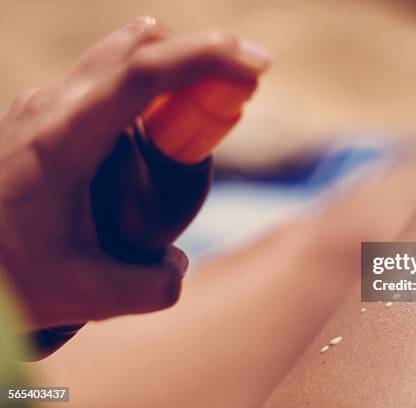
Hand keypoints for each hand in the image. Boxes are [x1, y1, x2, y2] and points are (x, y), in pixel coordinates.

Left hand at [0, 16, 270, 329]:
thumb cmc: (6, 275)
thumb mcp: (85, 295)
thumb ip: (152, 287)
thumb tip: (177, 264)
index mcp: (64, 140)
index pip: (144, 73)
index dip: (206, 57)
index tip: (256, 65)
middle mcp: (53, 106)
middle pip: (138, 46)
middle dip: (199, 57)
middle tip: (238, 89)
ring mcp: (45, 103)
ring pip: (121, 55)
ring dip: (171, 70)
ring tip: (198, 112)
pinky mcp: (44, 113)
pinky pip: (105, 79)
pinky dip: (146, 87)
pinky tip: (152, 131)